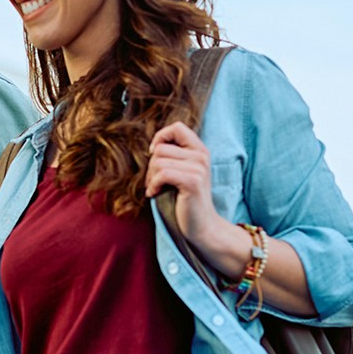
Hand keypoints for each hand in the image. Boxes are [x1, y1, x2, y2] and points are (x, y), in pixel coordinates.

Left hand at [145, 122, 224, 245]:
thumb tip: (152, 147)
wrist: (202, 226)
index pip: (177, 127)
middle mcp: (202, 156)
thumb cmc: (185, 200)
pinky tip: (154, 194)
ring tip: (156, 189)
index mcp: (199, 150)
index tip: (155, 154)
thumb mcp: (181, 172)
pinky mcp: (193, 182)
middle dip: (151, 166)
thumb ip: (173, 156)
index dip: (161, 137)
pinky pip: (162, 174)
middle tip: (154, 182)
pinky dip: (153, 185)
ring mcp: (199, 168)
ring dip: (150, 178)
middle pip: (161, 148)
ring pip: (158, 161)